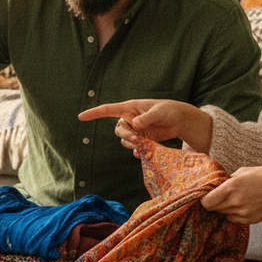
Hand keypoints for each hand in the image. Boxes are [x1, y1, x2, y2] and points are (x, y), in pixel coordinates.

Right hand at [79, 99, 210, 154]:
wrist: (180, 121)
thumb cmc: (169, 110)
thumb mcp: (159, 112)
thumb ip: (147, 118)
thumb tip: (134, 124)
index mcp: (130, 108)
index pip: (108, 110)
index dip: (94, 113)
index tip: (81, 117)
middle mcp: (130, 119)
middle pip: (118, 130)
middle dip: (126, 136)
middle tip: (137, 140)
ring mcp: (135, 130)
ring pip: (125, 140)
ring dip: (132, 144)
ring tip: (144, 144)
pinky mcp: (142, 139)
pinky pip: (133, 147)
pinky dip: (136, 151)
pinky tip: (142, 153)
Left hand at [200, 166, 261, 223]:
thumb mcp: (243, 172)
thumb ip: (227, 180)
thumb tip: (216, 185)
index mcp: (231, 187)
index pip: (206, 201)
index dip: (204, 198)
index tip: (206, 195)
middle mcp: (235, 202)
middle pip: (213, 208)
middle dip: (214, 202)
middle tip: (221, 195)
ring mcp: (242, 213)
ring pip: (223, 213)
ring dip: (225, 207)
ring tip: (236, 198)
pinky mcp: (249, 220)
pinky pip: (233, 218)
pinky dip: (234, 213)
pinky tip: (244, 204)